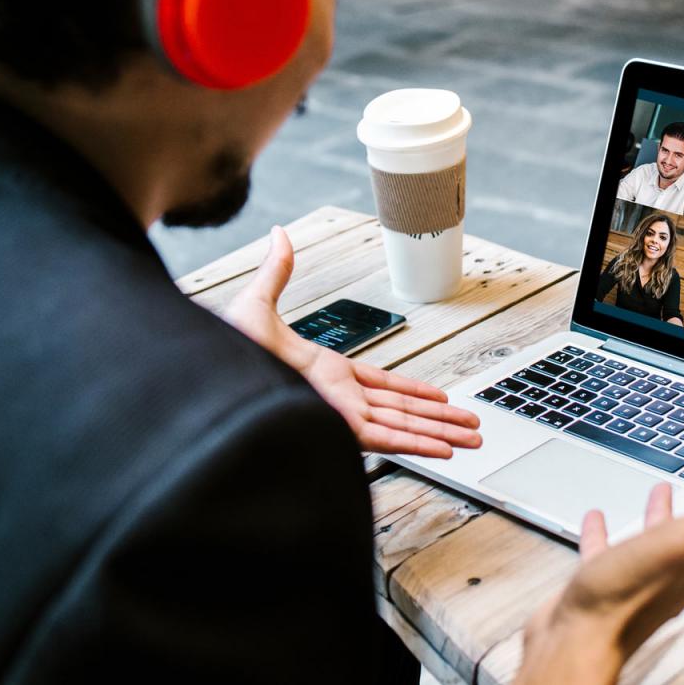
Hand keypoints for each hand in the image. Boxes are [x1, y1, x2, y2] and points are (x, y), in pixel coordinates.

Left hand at [223, 226, 481, 457]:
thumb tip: (278, 234)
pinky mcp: (337, 430)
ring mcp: (339, 416)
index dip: (413, 393)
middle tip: (473, 428)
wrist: (209, 378)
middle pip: (402, 411)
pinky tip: (444, 450)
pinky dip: (417, 445)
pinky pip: (386, 439)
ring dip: (440, 434)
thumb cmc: (222, 348)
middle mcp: (337, 400)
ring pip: (402, 427)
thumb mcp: (256, 304)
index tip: (440, 400)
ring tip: (473, 441)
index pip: (381, 386)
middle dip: (439, 421)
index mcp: (325, 374)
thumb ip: (275, 272)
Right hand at [518, 448, 683, 683]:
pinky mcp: (605, 580)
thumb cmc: (629, 596)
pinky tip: (598, 519)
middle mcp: (677, 569)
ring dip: (664, 513)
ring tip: (662, 490)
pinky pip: (608, 550)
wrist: (579, 640)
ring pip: (659, 538)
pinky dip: (606, 532)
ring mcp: (640, 576)